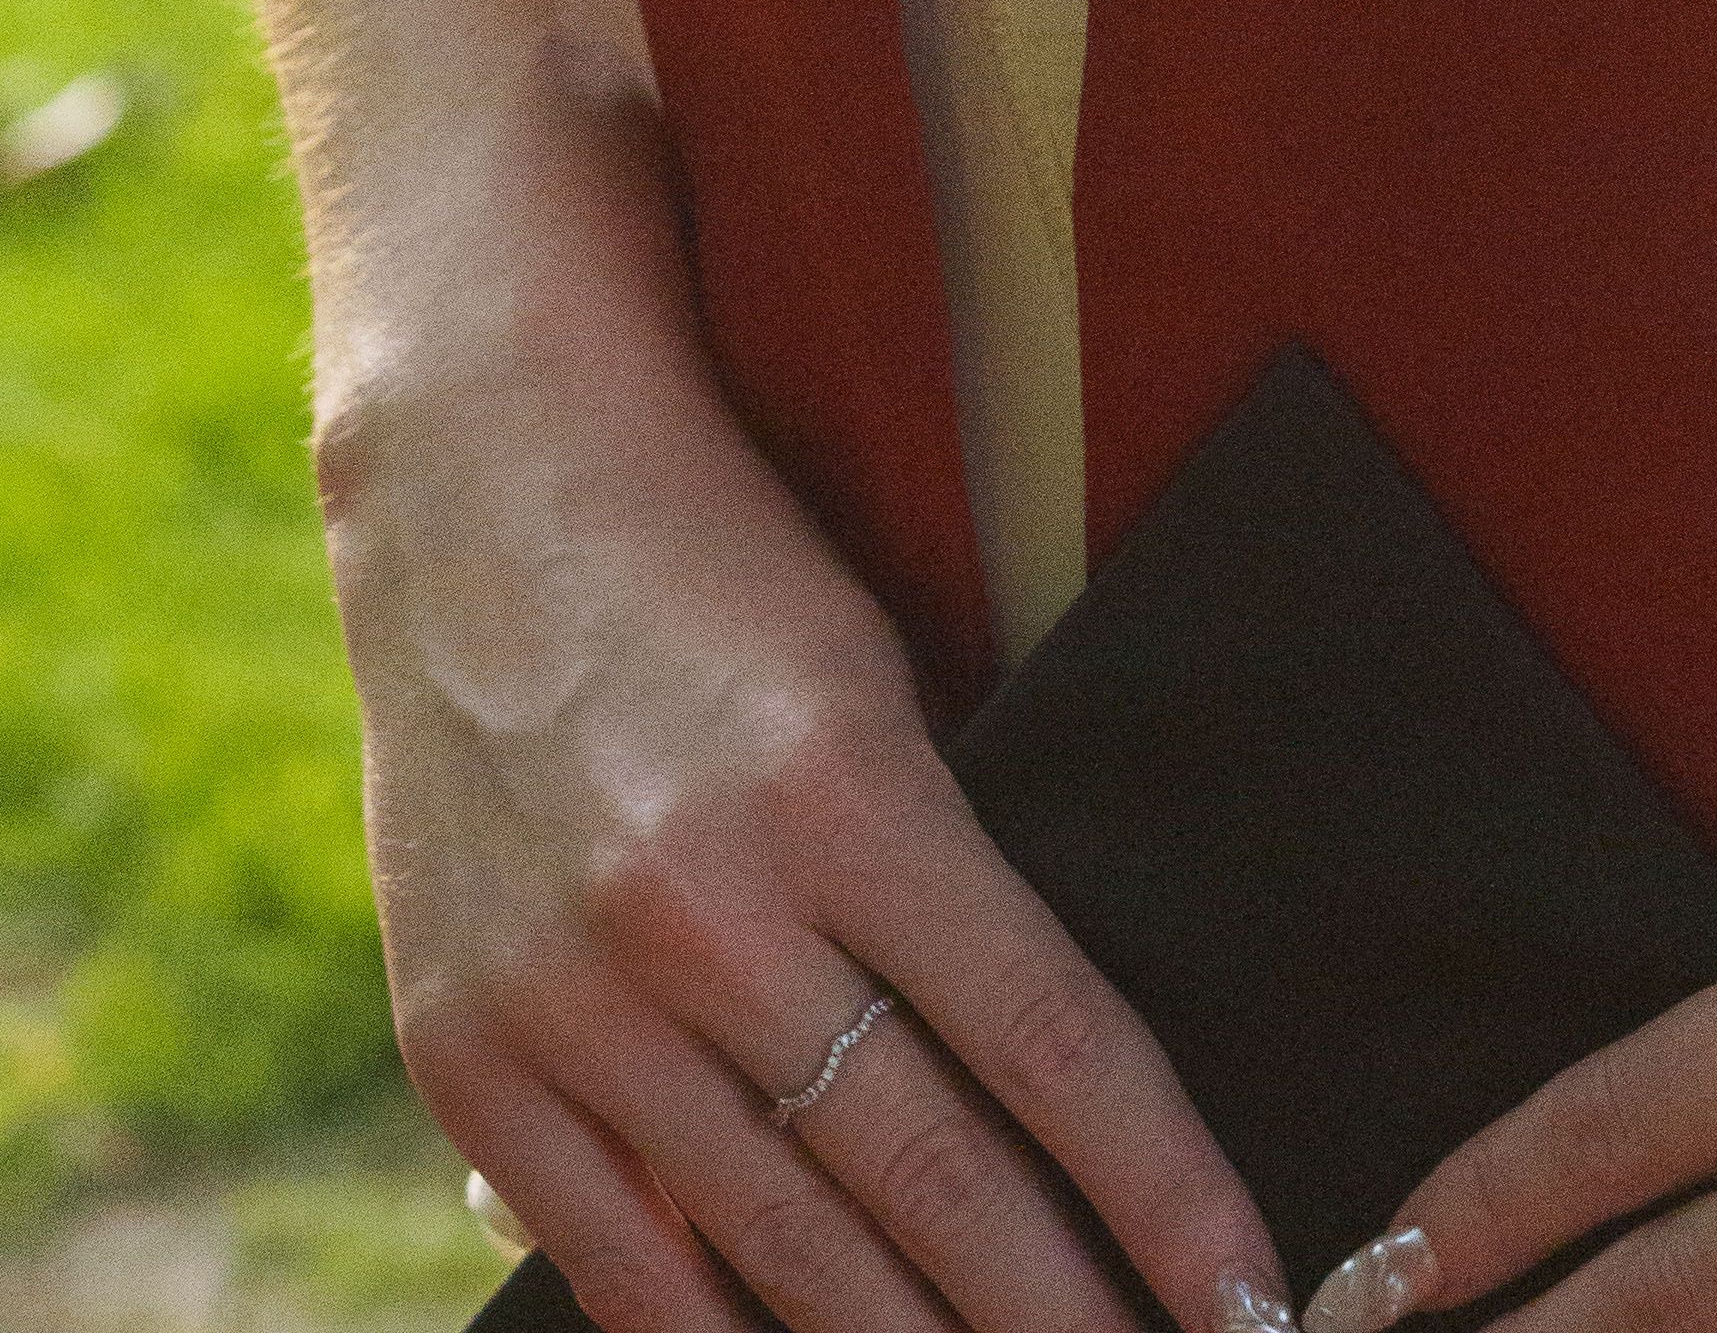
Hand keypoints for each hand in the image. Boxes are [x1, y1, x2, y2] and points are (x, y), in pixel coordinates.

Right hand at [331, 286, 1288, 1332]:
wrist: (481, 468)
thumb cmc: (727, 555)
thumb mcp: (874, 674)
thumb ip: (948, 862)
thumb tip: (1060, 1079)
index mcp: (841, 788)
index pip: (1049, 1042)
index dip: (1162, 1191)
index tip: (1250, 1291)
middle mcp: (703, 908)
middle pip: (929, 1177)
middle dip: (1062, 1314)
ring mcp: (572, 993)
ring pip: (784, 1244)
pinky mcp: (466, 1045)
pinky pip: (616, 1254)